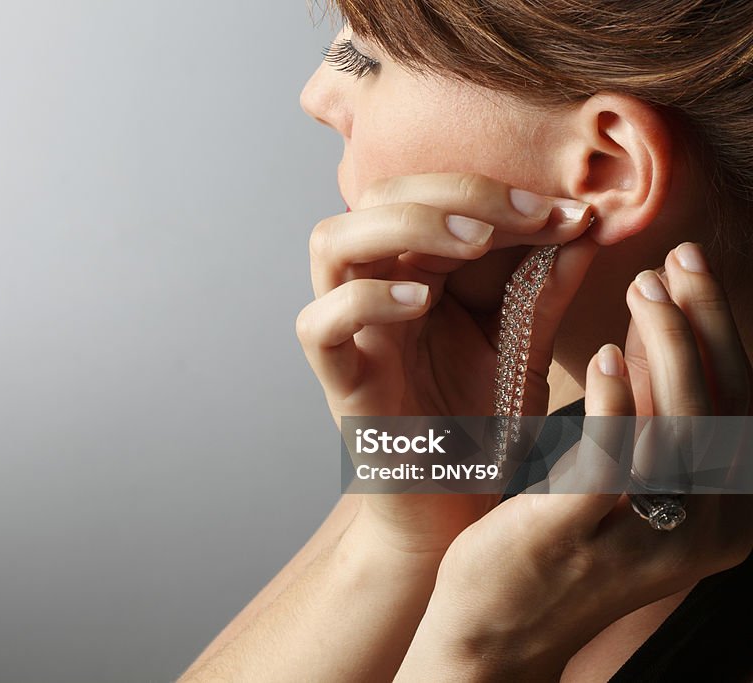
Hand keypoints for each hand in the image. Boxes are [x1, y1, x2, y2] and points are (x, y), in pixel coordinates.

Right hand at [295, 173, 596, 551]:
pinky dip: (363, 300)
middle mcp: (376, 293)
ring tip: (471, 242)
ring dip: (401, 225)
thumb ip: (546, 290)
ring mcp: (352, 335)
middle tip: (524, 217)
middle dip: (452, 191)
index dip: (498, 190)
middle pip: (376, 198)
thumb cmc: (482, 429)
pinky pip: (319, 325)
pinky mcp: (339, 383)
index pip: (433, 195)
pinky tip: (420, 304)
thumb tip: (584, 224)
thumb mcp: (526, 349)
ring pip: (330, 243)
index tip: (570, 213)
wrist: (454, 511)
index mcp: (417, 275)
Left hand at [397, 242, 752, 679]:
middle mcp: (705, 534)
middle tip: (676, 261)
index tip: (694, 269)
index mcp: (724, 516)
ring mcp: (646, 540)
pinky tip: (602, 354)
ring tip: (644, 289)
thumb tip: (660, 329)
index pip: (741, 407)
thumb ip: (647, 419)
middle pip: (725, 408)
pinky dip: (615, 401)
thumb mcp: (622, 478)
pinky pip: (611, 459)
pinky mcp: (578, 536)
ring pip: (680, 426)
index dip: (722, 332)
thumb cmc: (556, 542)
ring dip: (665, 347)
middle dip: (704, 325)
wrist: (494, 632)